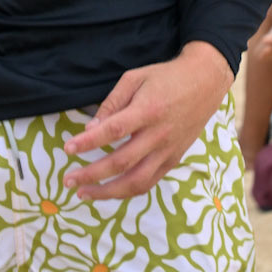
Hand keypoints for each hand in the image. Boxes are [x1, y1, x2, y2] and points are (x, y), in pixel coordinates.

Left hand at [60, 41, 231, 201]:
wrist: (205, 83)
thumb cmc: (166, 77)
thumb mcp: (135, 78)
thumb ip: (112, 103)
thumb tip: (90, 128)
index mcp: (147, 110)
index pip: (112, 131)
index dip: (87, 142)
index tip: (67, 149)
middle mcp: (158, 135)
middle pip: (121, 162)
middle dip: (91, 175)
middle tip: (68, 181)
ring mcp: (168, 151)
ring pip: (136, 181)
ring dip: (108, 192)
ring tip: (85, 194)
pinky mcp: (174, 160)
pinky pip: (150, 182)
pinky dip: (128, 191)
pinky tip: (111, 191)